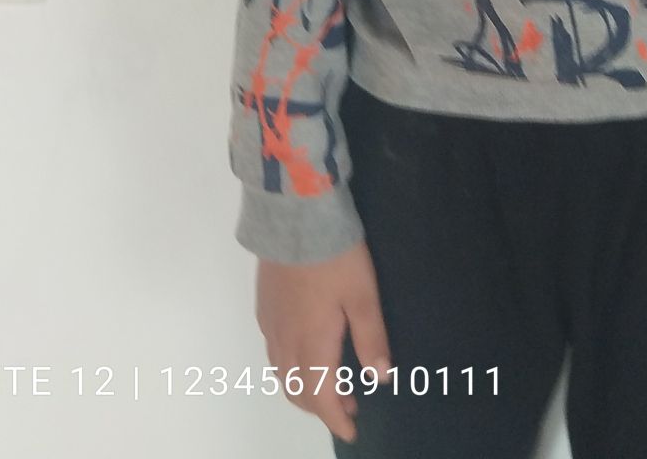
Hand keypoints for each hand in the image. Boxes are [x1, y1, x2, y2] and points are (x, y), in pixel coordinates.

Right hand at [255, 239, 394, 443]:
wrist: (295, 214)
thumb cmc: (334, 255)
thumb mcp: (363, 294)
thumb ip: (371, 337)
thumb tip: (382, 378)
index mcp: (311, 342)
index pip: (320, 397)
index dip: (335, 419)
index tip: (351, 432)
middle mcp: (285, 340)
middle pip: (298, 391)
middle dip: (322, 406)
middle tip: (350, 404)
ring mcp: (271, 324)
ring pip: (282, 374)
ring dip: (305, 389)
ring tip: (332, 382)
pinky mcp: (264, 307)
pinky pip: (274, 353)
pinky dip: (290, 367)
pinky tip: (306, 351)